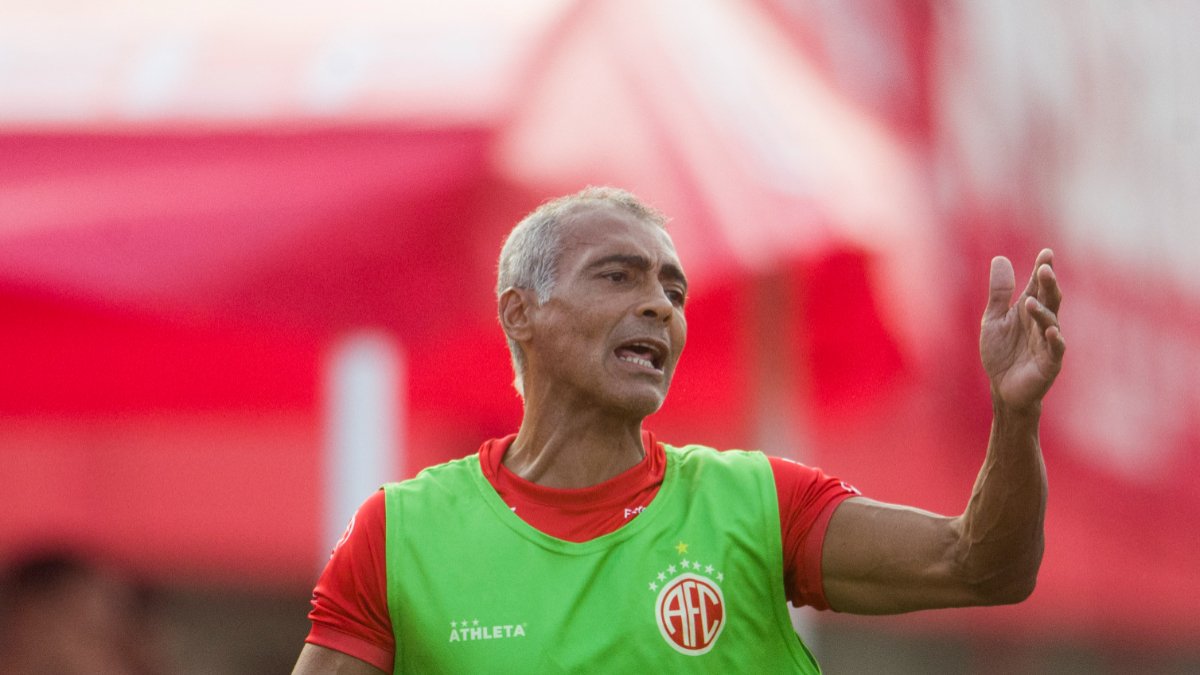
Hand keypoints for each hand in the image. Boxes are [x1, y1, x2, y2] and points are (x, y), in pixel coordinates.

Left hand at [980, 248, 1065, 409]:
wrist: (1002, 387)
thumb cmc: (1001, 352)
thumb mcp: (994, 318)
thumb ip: (999, 292)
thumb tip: (1000, 258)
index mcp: (1029, 310)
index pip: (1038, 286)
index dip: (1043, 270)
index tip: (1047, 253)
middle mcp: (1042, 323)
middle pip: (1049, 300)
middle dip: (1048, 285)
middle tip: (1046, 269)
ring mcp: (1047, 342)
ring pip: (1050, 323)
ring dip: (1042, 312)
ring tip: (1031, 302)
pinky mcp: (1050, 363)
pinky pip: (1055, 350)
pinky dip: (1054, 340)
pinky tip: (1052, 330)